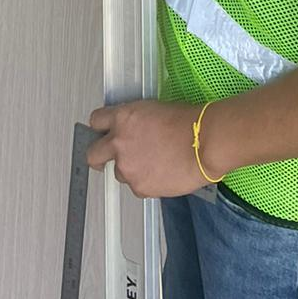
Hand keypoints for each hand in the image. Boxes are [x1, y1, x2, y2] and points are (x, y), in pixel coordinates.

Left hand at [86, 100, 214, 197]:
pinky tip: (163, 174)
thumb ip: (134, 122)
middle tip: (107, 159)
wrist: (204, 143)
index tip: (104, 133)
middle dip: (99, 157)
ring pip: (120, 173)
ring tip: (154, 164)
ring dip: (131, 170)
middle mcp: (119, 143)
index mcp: (122, 118)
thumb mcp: (153, 110)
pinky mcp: (139, 187)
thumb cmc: (188, 122)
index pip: (96, 121)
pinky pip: (137, 187)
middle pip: (93, 154)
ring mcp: (127, 167)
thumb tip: (132, 131)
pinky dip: (147, 183)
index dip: (101, 128)